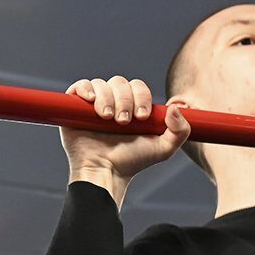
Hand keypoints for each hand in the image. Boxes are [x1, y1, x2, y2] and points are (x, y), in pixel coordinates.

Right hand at [60, 76, 190, 186]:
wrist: (106, 172)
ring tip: (108, 119)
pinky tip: (91, 101)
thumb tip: (175, 108)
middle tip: (123, 121)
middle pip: (120, 82)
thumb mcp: (163, 149)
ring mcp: (94, 104)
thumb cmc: (132, 162)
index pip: (138, 87)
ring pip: (101, 84)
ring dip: (107, 99)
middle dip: (124, 100)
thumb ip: (179, 131)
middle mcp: (113, 102)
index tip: (142, 117)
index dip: (141, 97)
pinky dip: (85, 89)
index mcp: (132, 107)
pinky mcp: (75, 108)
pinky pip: (79, 87)